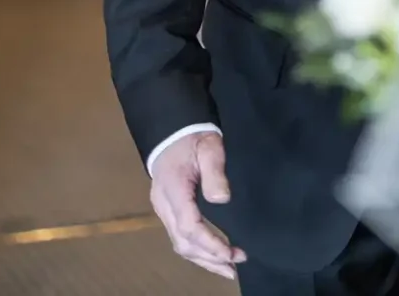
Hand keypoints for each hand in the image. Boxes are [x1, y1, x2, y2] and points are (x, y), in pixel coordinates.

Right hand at [149, 129, 245, 279]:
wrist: (172, 131)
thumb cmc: (193, 137)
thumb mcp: (209, 146)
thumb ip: (215, 171)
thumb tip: (222, 199)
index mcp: (173, 189)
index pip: (189, 226)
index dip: (210, 244)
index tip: (231, 253)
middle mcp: (164, 204)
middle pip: (183, 242)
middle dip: (209, 258)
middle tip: (235, 267)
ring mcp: (163, 209)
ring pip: (180, 244)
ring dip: (204, 258)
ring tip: (228, 268)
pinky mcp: (168, 210)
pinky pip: (180, 237)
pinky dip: (197, 250)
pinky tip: (212, 255)